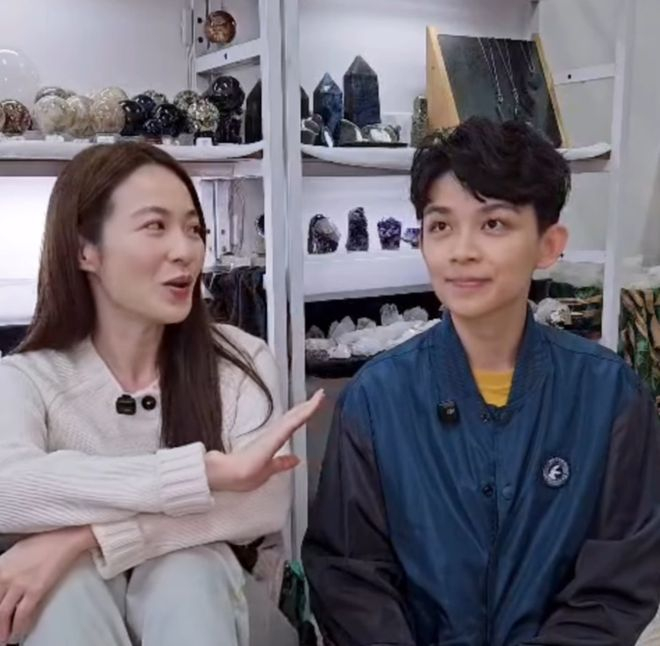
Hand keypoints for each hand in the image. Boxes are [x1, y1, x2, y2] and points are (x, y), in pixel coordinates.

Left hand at [0, 527, 95, 642]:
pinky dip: (19, 626)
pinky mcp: (36, 589)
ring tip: (4, 639)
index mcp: (0, 566)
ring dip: (2, 629)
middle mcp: (5, 576)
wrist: (66, 538)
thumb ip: (5, 567)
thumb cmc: (44, 541)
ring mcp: (20, 583)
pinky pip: (23, 613)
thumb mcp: (16, 551)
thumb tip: (1, 579)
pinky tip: (18, 633)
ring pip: (3, 613)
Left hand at [205, 389, 324, 491]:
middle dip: (307, 405)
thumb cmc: (244, 472)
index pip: (295, 421)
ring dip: (300, 410)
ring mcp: (269, 435)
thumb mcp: (267, 470)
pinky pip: (283, 426)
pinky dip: (292, 419)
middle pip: (293, 416)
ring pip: (288, 419)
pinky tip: (295, 421)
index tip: (319, 398)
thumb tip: (296, 459)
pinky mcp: (265, 440)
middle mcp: (273, 434)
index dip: (308, 410)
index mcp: (275, 438)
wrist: (225, 473)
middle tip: (319, 396)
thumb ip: (281, 463)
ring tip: (311, 404)